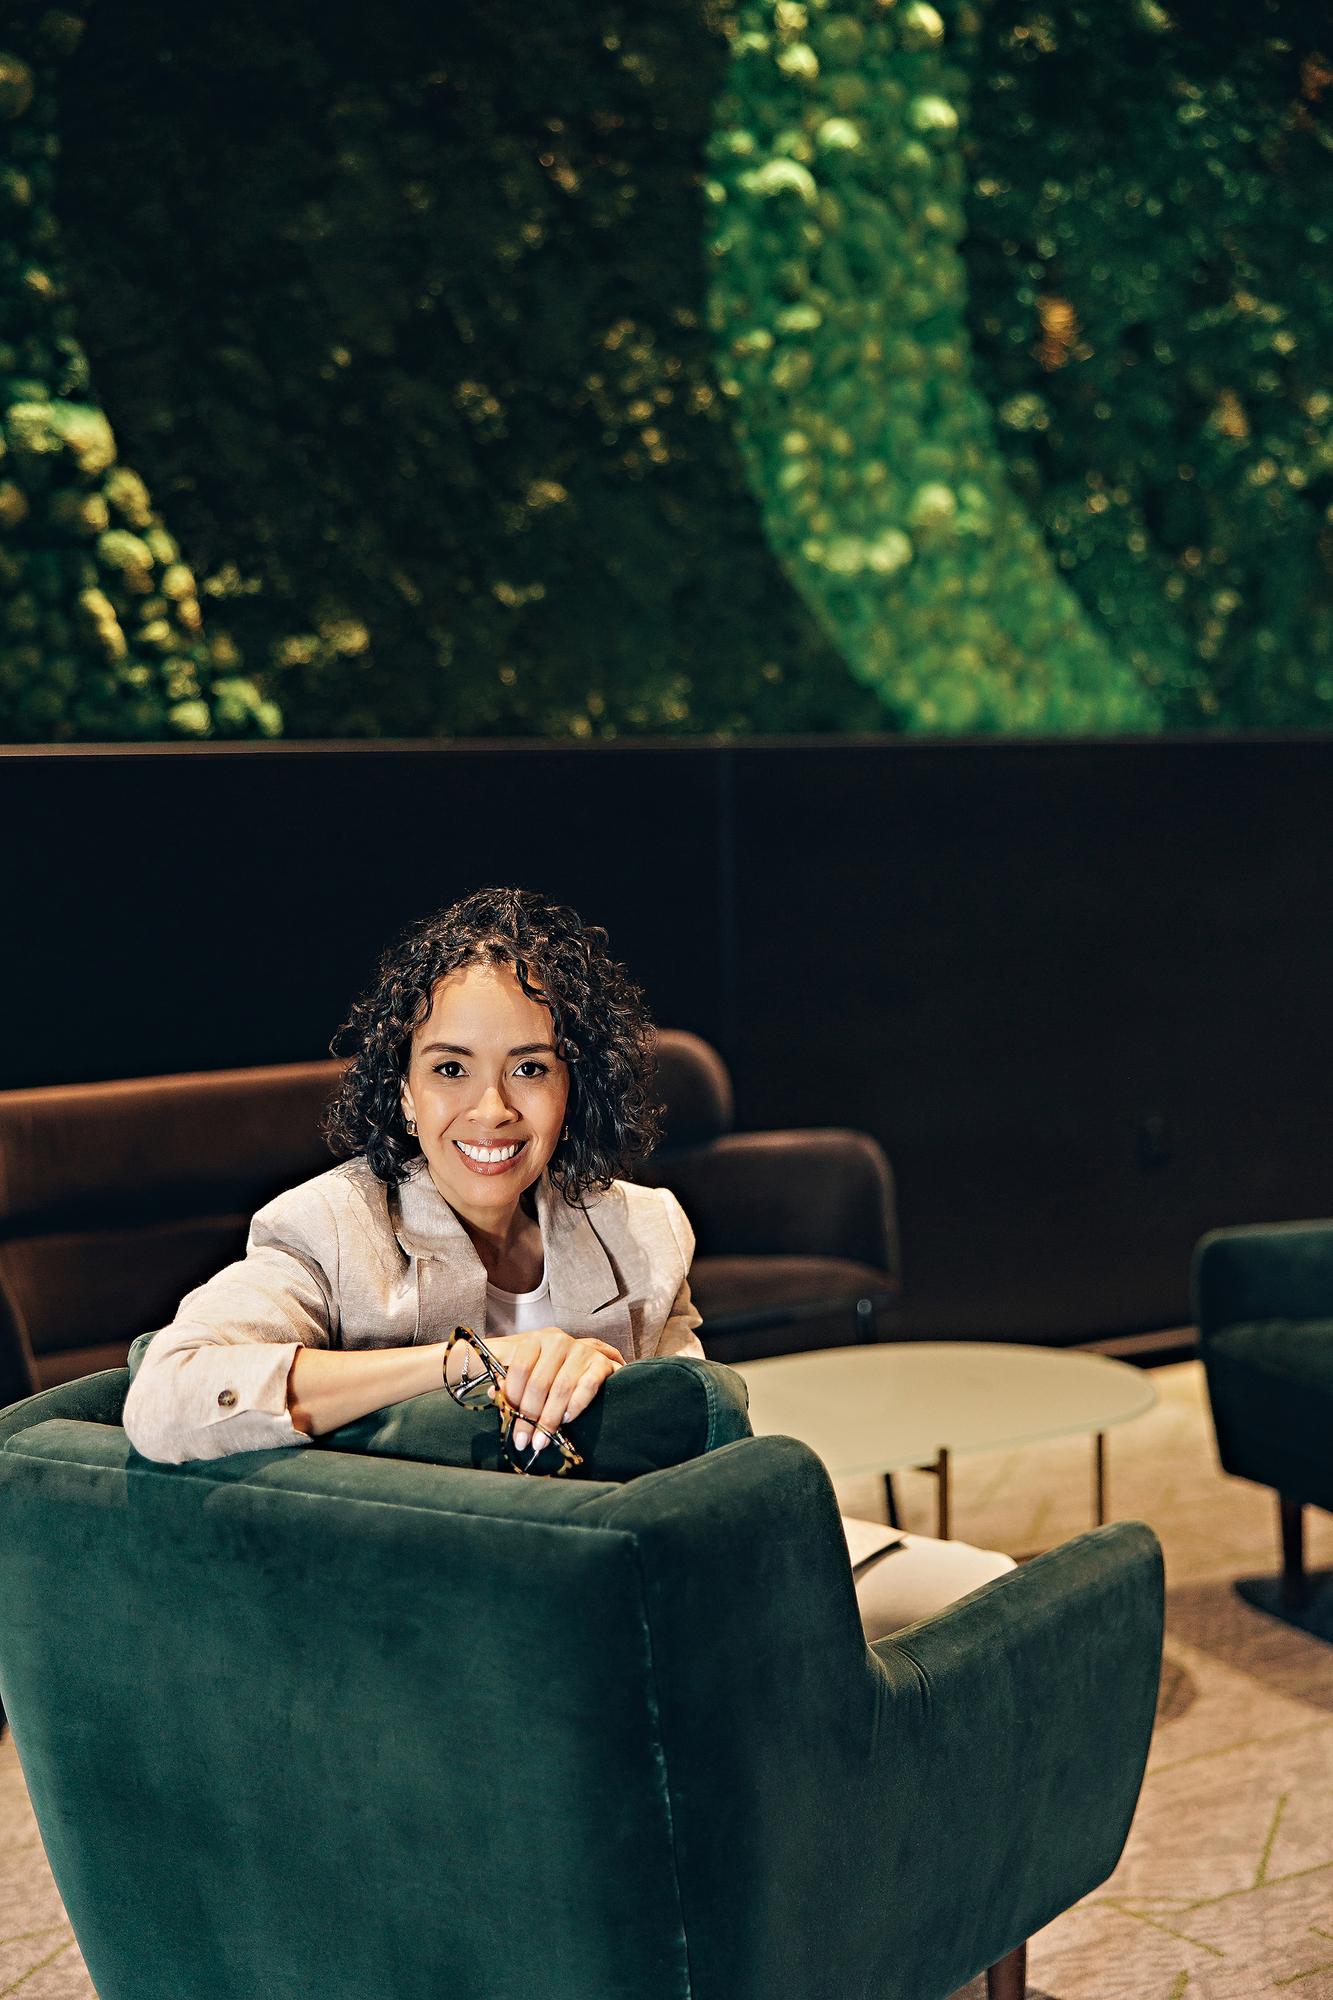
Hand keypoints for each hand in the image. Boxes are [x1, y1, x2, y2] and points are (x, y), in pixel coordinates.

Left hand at [487, 1327, 624, 1458]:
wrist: (590, 1359)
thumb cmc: (551, 1368)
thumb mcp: (528, 1368)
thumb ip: (510, 1380)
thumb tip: (494, 1395)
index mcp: (535, 1341)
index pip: (520, 1369)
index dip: (512, 1398)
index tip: (508, 1422)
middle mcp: (558, 1341)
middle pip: (539, 1382)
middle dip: (529, 1416)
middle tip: (524, 1441)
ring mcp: (581, 1351)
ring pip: (561, 1389)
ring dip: (550, 1419)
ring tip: (541, 1440)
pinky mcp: (601, 1363)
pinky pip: (587, 1387)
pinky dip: (575, 1406)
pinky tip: (566, 1419)